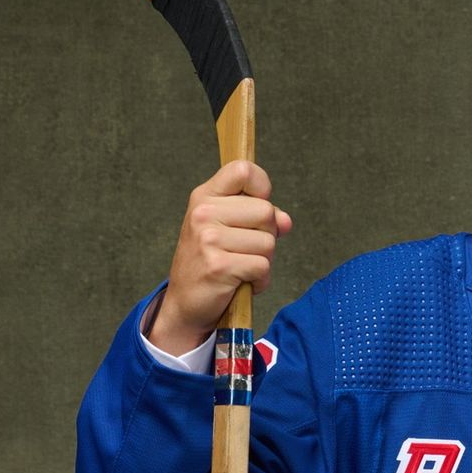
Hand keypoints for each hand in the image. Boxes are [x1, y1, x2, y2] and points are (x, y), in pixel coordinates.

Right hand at [148, 160, 292, 354]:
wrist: (186, 303)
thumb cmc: (212, 262)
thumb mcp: (229, 230)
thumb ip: (259, 218)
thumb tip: (285, 221)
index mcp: (205, 196)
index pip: (243, 170)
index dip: (262, 187)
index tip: (257, 205)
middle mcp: (204, 213)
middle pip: (267, 212)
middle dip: (266, 236)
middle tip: (243, 250)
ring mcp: (208, 239)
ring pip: (268, 242)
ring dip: (263, 261)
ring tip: (240, 267)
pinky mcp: (218, 265)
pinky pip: (262, 267)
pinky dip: (260, 280)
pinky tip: (241, 282)